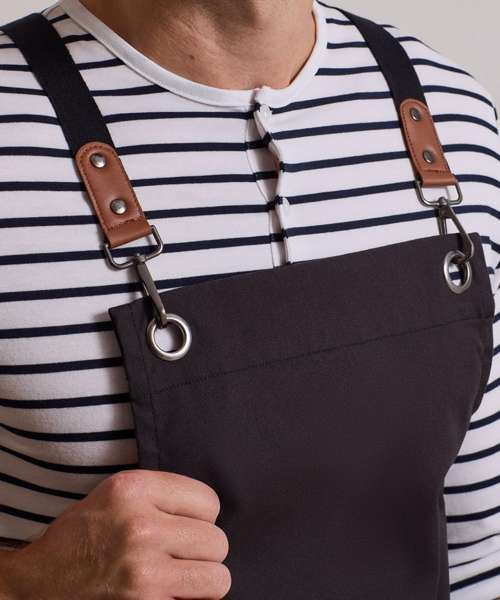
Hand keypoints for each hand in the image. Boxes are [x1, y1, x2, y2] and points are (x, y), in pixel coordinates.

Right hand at [3, 470, 230, 599]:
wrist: (37, 585)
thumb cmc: (84, 536)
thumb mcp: (117, 493)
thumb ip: (162, 495)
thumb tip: (213, 513)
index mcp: (134, 489)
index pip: (209, 501)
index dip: (201, 517)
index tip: (183, 526)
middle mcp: (140, 528)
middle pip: (217, 542)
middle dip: (202, 552)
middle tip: (178, 556)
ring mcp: (143, 573)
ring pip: (218, 578)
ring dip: (201, 582)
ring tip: (177, 578)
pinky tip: (164, 594)